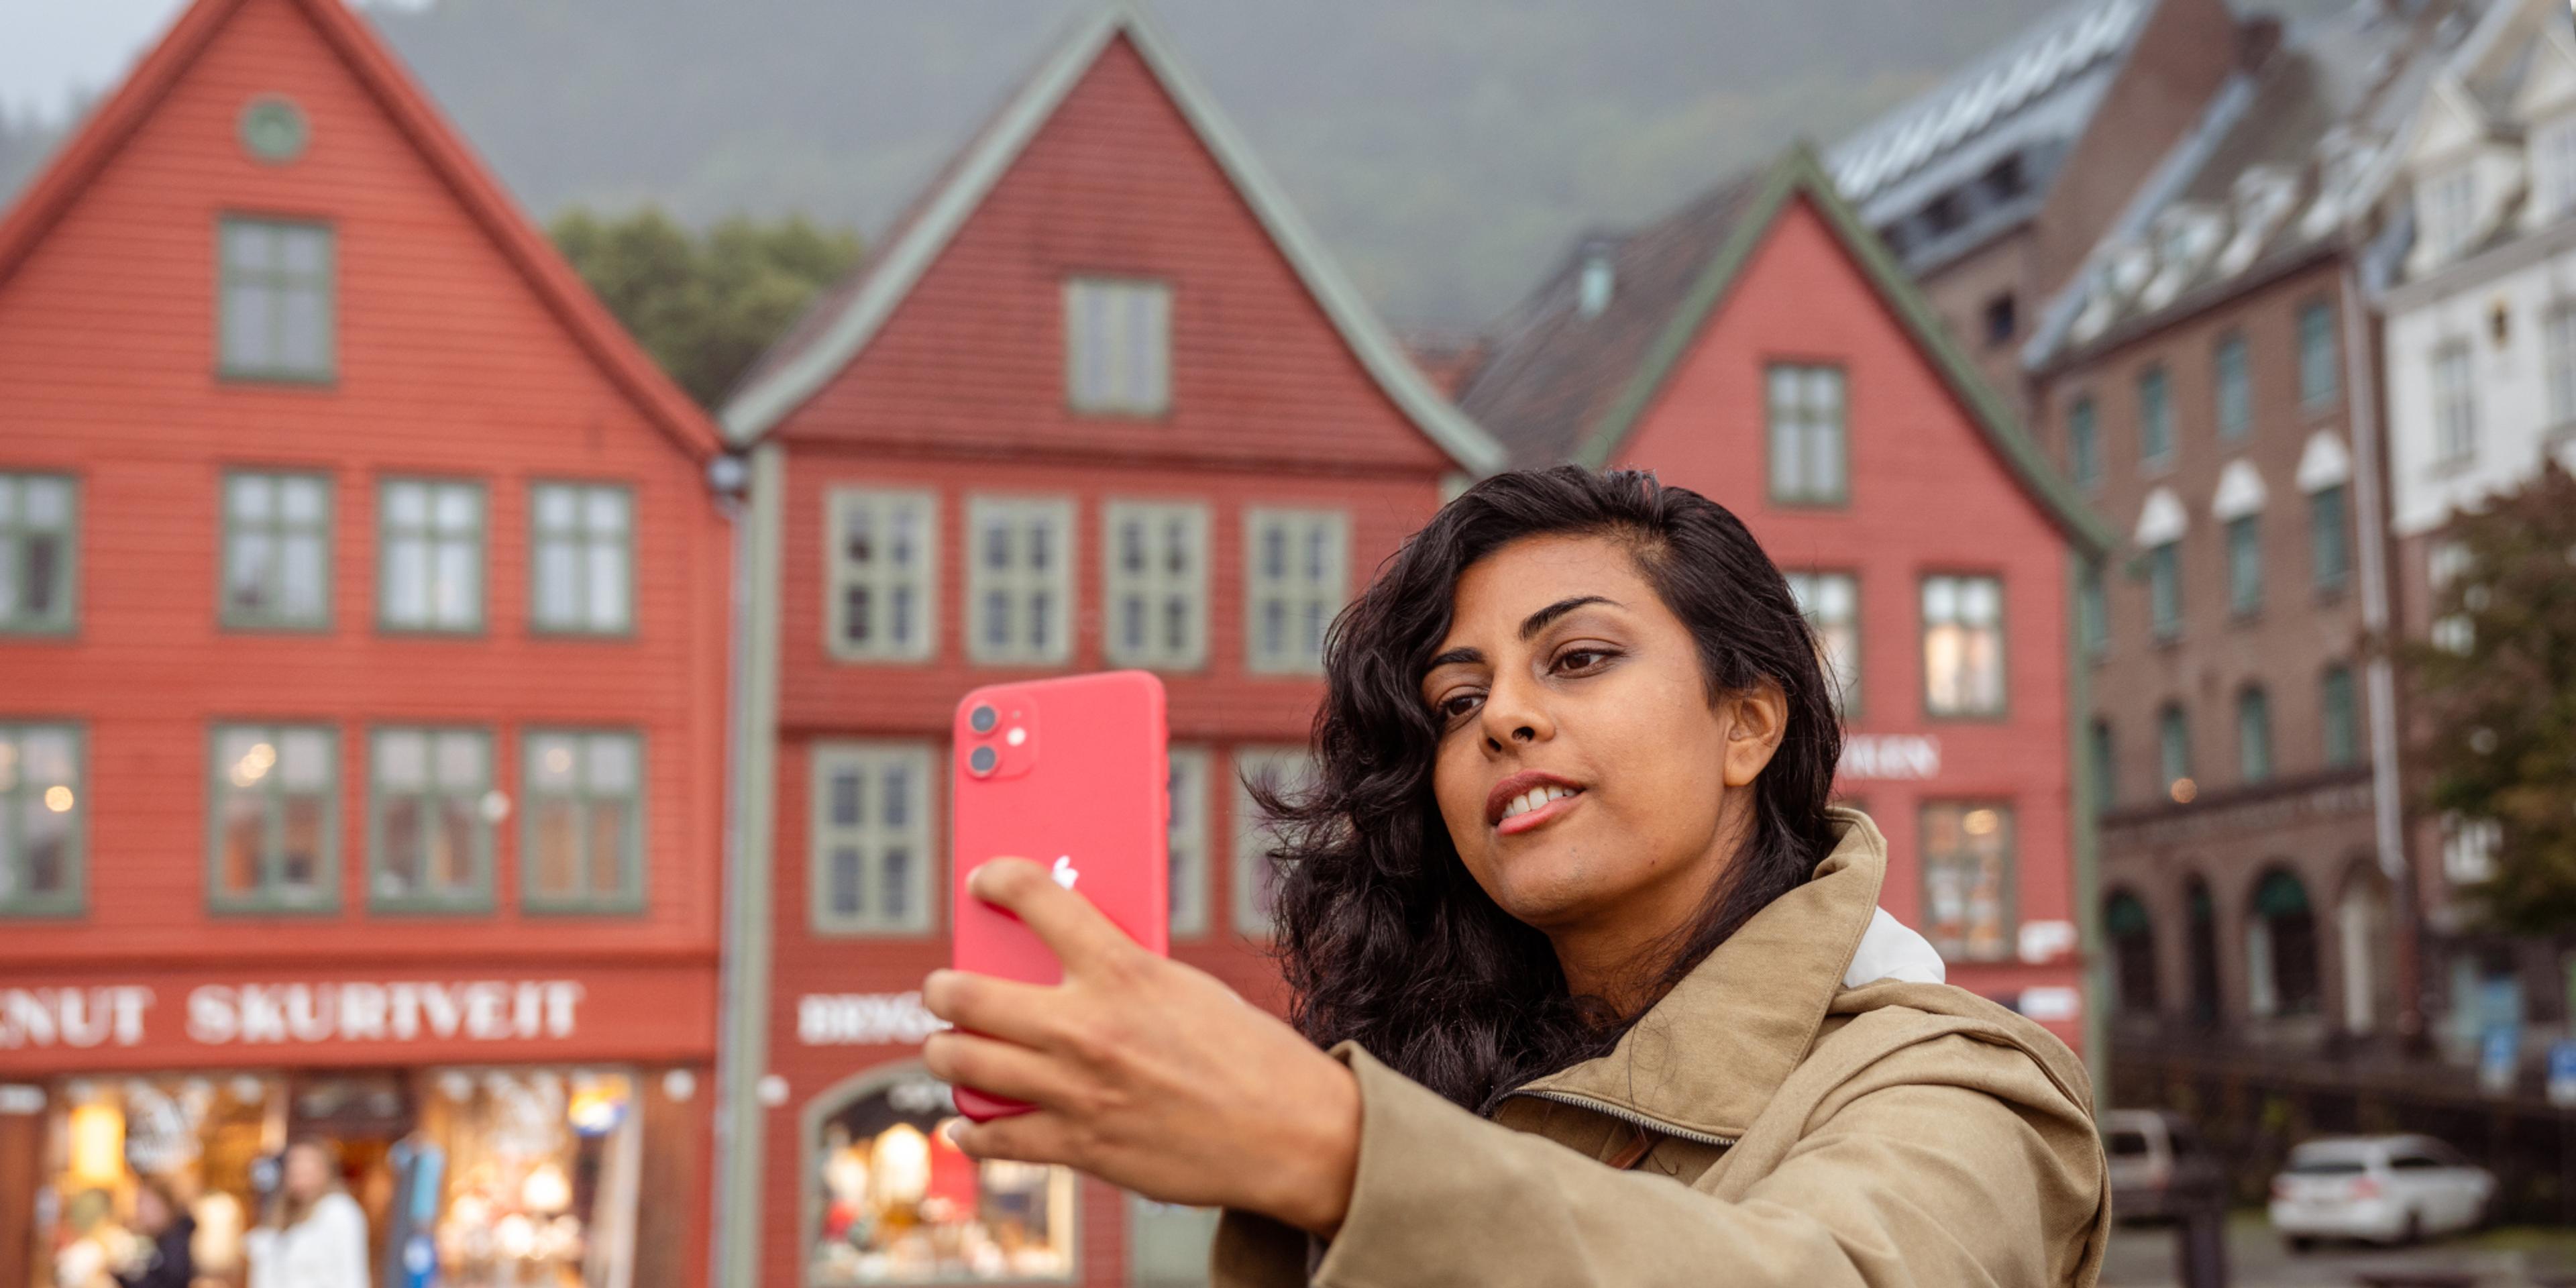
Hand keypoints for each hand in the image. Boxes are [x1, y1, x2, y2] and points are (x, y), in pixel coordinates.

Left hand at [921, 858, 1359, 1234]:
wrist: (1290, 1135)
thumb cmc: (1247, 1054)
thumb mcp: (1186, 988)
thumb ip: (1121, 975)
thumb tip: (1066, 969)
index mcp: (1123, 971)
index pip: (1039, 898)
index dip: (998, 878)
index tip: (982, 881)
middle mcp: (1087, 1027)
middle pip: (966, 994)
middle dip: (940, 987)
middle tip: (941, 987)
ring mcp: (1075, 1090)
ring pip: (962, 1063)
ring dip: (943, 1052)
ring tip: (947, 1046)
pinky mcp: (1078, 1145)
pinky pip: (995, 1136)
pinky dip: (971, 1128)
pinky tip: (966, 1120)